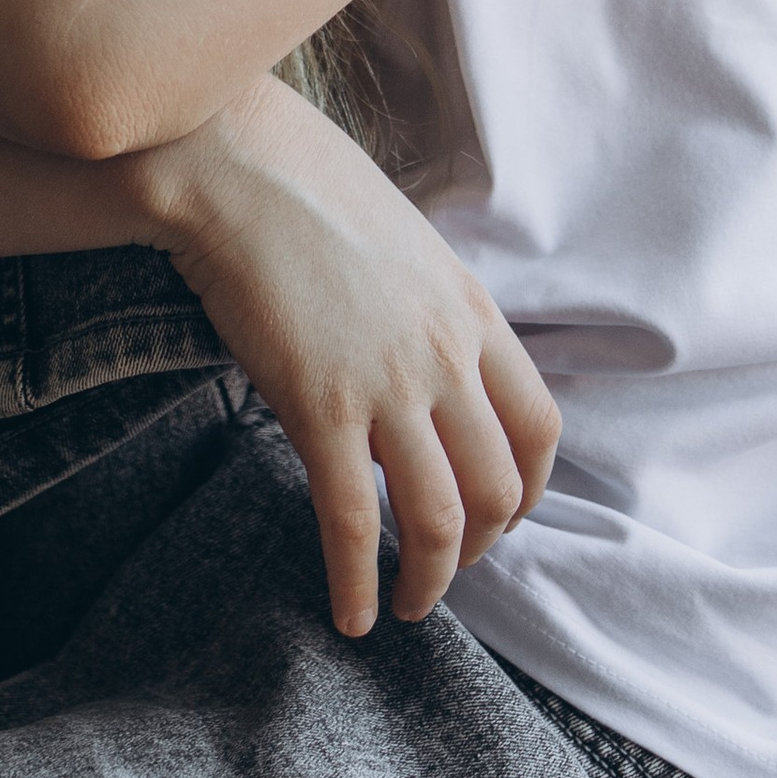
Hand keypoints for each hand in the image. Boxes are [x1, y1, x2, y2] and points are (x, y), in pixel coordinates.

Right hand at [137, 78, 559, 637]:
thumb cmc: (306, 188)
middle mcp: (448, 356)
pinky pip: (354, 521)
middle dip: (481, 550)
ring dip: (429, 581)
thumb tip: (427, 358)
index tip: (500, 518)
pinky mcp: (321, 406)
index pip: (540, 429)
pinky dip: (356, 581)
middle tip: (446, 572)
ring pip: (440, 519)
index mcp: (473, 313)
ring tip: (404, 606)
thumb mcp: (405, 245)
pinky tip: (348, 613)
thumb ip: (431, 309)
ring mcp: (389, 384)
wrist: (236, 164)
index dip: (527, 491)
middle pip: (500, 488)